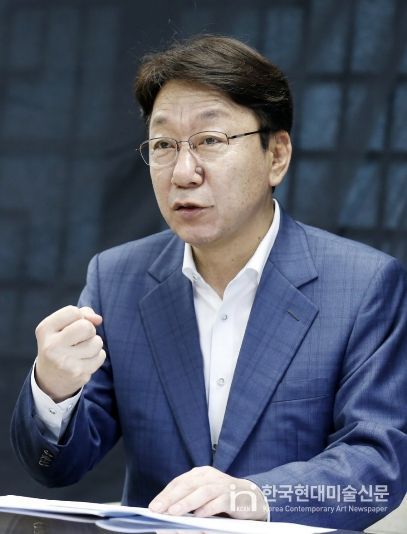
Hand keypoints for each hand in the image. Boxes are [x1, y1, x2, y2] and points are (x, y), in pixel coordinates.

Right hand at [34, 305, 105, 401]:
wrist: (49, 379)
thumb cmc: (60, 344)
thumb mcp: (61, 326)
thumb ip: (81, 314)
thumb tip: (98, 319)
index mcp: (45, 329)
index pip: (73, 311)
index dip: (79, 317)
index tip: (71, 327)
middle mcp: (51, 346)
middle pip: (86, 326)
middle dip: (89, 330)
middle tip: (79, 339)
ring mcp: (64, 362)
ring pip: (97, 342)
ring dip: (94, 344)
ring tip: (81, 351)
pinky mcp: (78, 374)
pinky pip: (101, 356)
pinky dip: (97, 356)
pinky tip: (84, 361)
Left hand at [149, 466, 266, 520]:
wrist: (252, 497)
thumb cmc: (223, 498)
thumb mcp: (204, 495)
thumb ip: (189, 499)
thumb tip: (167, 511)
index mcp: (201, 474)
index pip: (179, 482)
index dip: (166, 493)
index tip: (153, 506)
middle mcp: (210, 476)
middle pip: (188, 485)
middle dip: (171, 497)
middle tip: (158, 509)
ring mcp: (223, 485)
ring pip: (202, 492)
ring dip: (186, 502)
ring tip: (173, 512)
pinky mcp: (233, 497)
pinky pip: (219, 502)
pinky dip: (208, 508)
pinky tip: (198, 516)